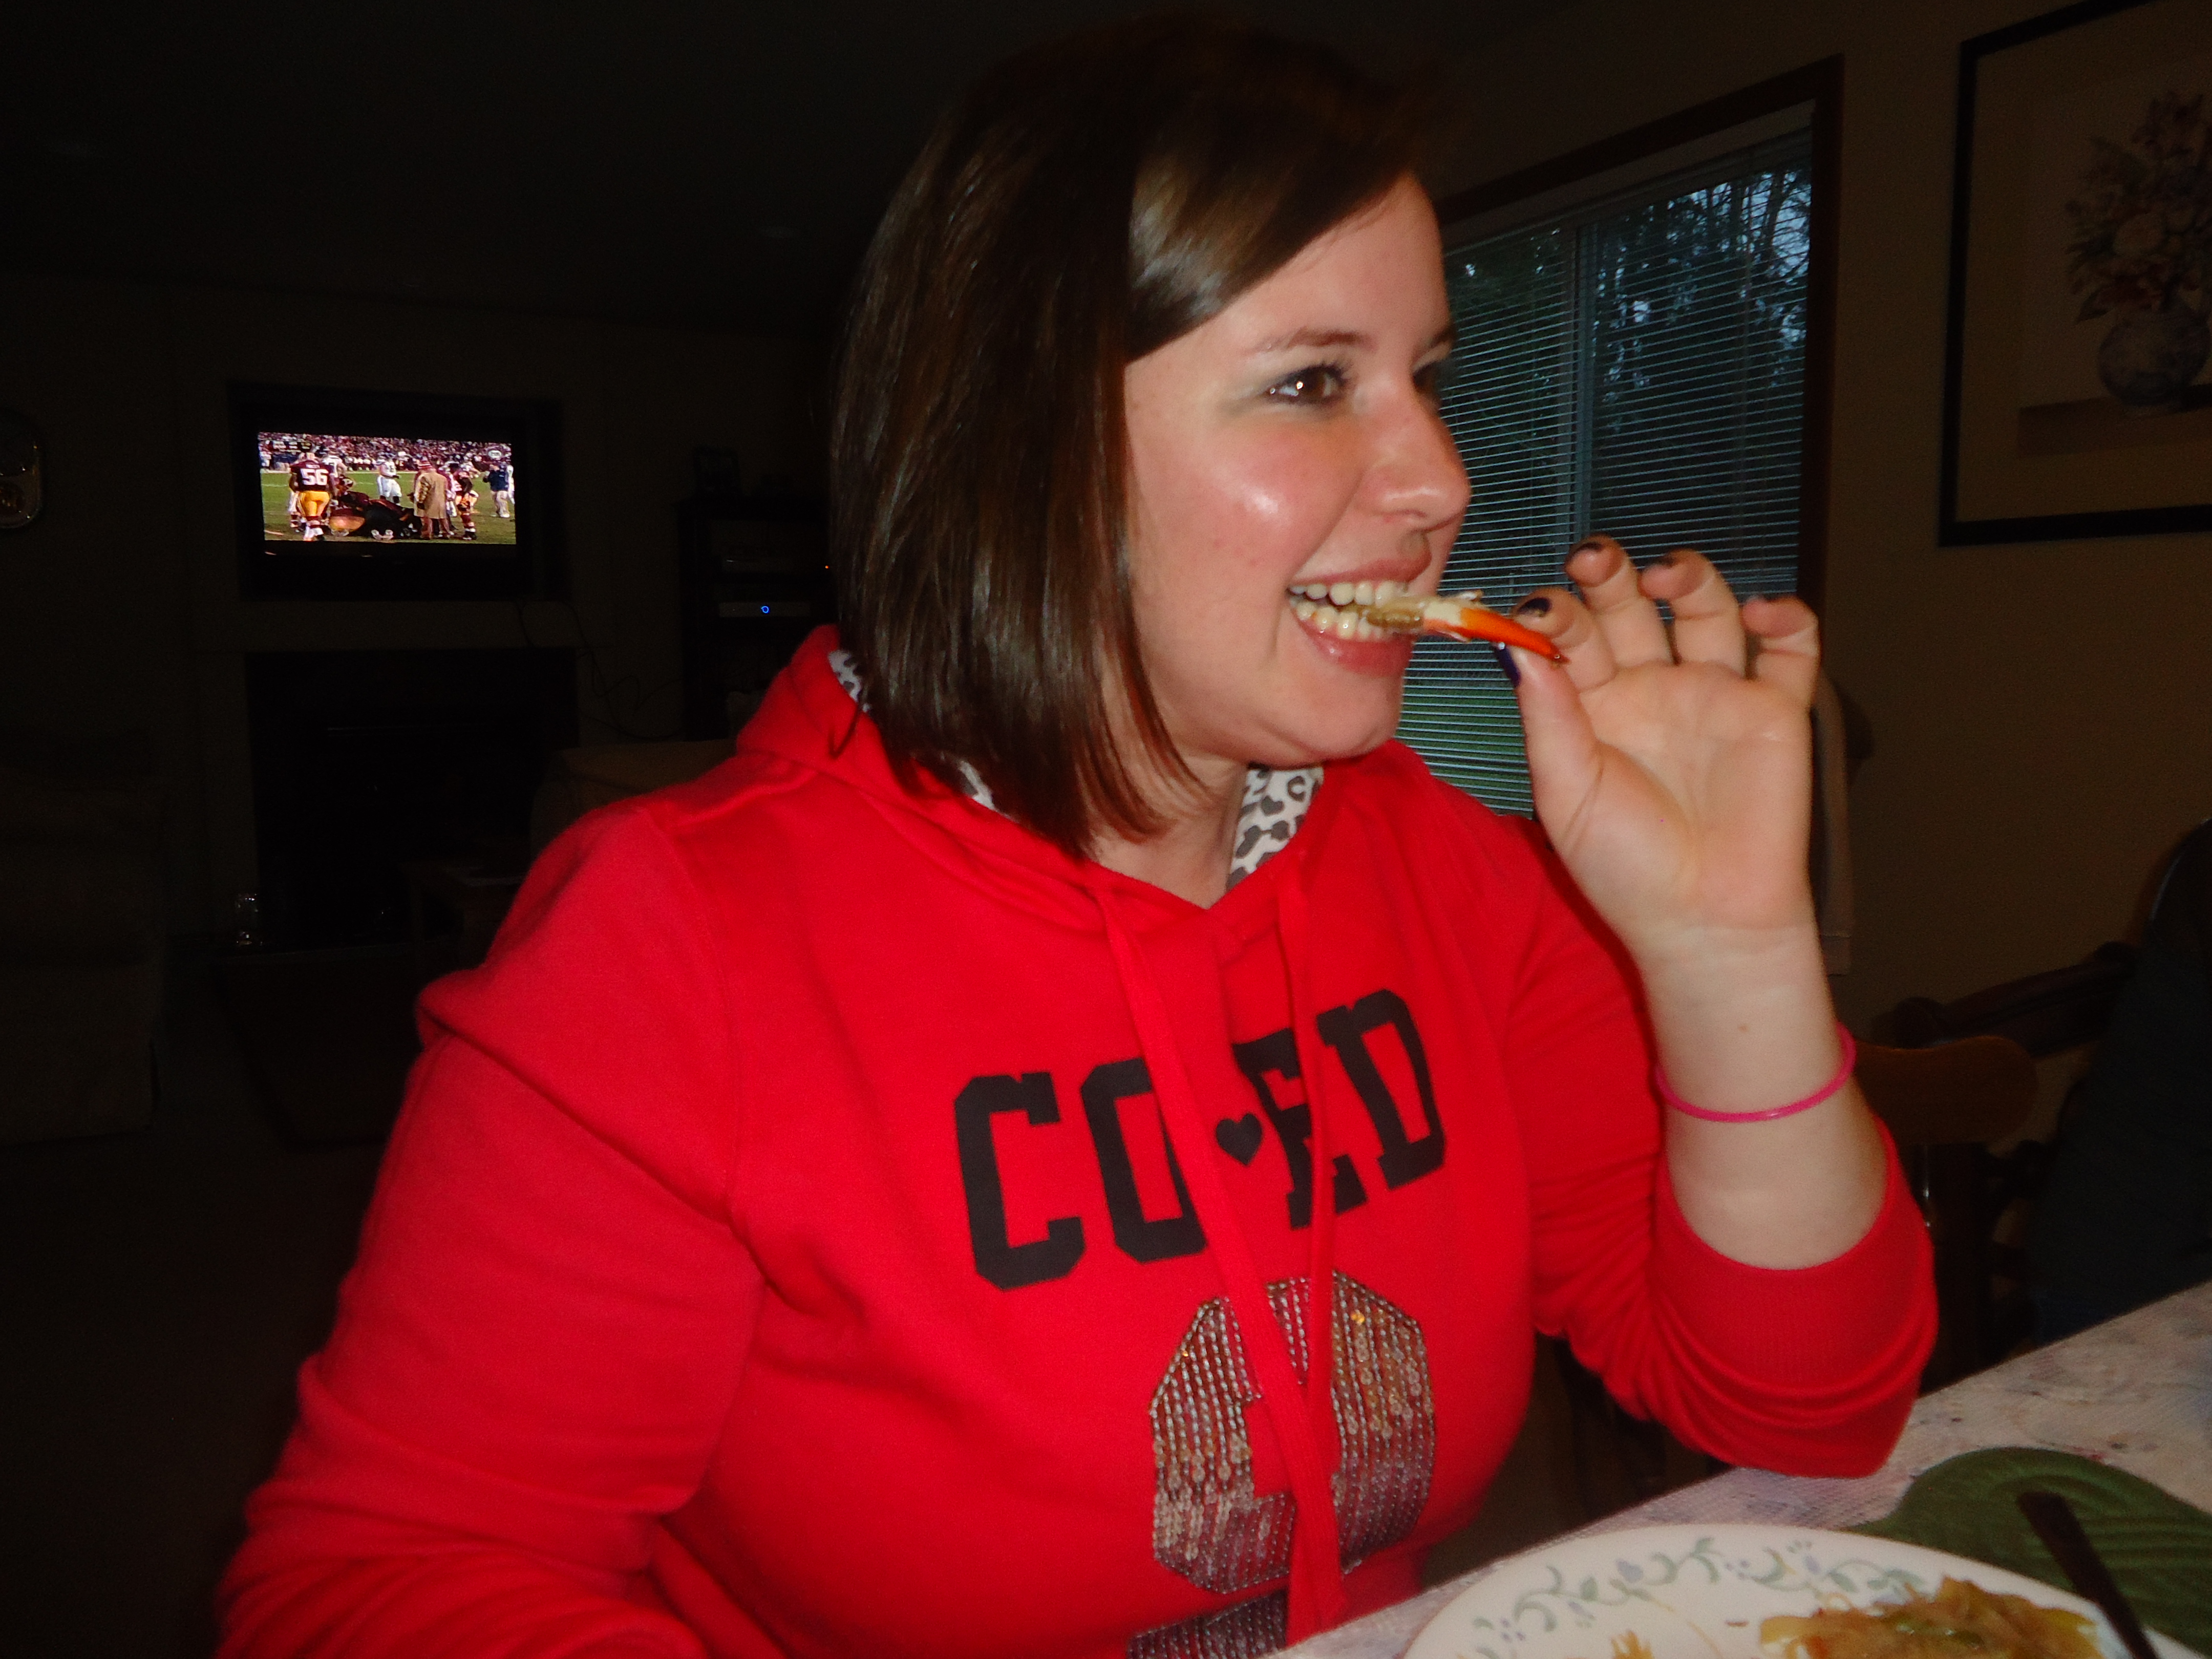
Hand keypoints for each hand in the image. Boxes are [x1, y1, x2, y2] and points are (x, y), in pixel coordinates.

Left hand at [1505, 534, 1818, 968]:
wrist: (1702, 919)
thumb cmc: (1626, 867)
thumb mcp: (1567, 791)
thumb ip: (1548, 715)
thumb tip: (1517, 645)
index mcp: (1593, 707)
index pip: (1570, 636)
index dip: (1554, 614)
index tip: (1536, 611)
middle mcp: (1651, 690)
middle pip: (1631, 608)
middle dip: (1610, 573)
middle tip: (1593, 559)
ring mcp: (1714, 695)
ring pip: (1706, 610)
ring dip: (1689, 577)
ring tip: (1666, 576)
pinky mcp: (1775, 711)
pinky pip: (1791, 647)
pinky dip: (1786, 616)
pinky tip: (1761, 612)